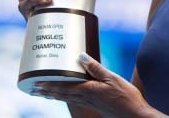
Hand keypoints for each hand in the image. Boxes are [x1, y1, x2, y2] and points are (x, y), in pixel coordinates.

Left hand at [31, 53, 163, 117]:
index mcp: (88, 90)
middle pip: (62, 94)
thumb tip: (80, 56)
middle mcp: (86, 98)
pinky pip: (76, 100)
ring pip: (67, 98)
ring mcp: (90, 103)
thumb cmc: (126, 97)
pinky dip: (66, 97)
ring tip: (44, 92)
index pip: (64, 87)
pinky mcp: (95, 105)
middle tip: (33, 89)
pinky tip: (67, 95)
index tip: (36, 83)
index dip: (49, 84)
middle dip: (47, 91)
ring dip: (54, 95)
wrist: (134, 115)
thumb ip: (96, 68)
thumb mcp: (112, 78)